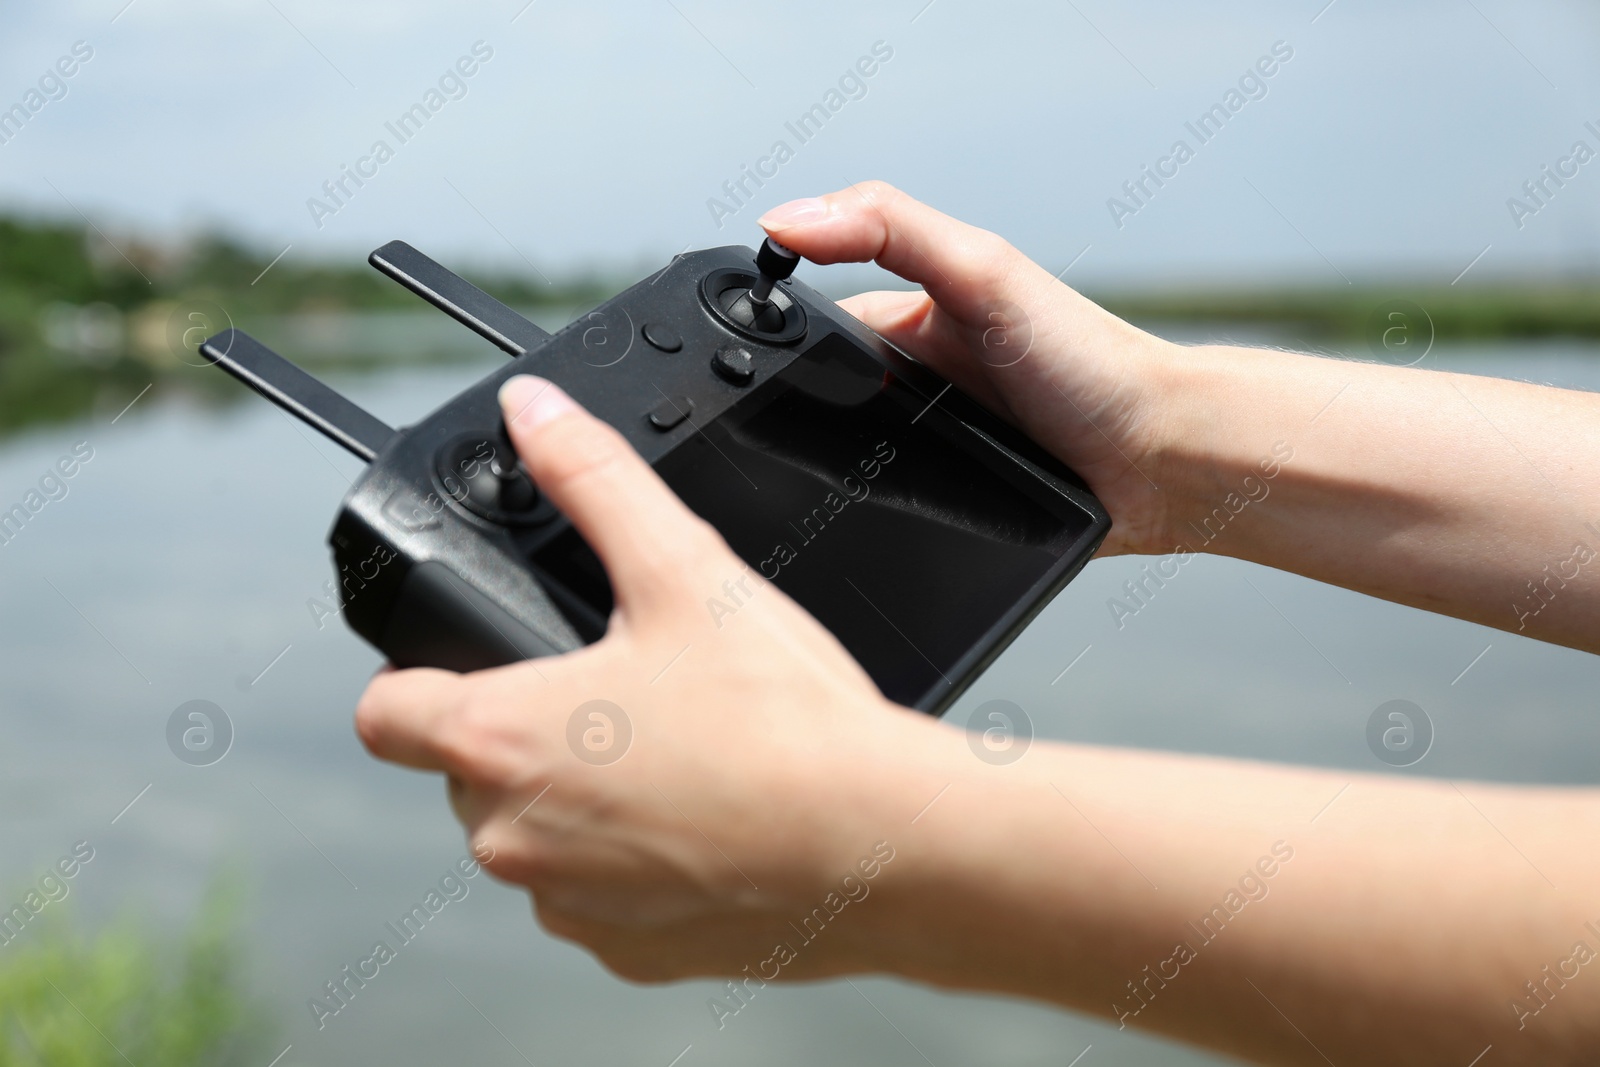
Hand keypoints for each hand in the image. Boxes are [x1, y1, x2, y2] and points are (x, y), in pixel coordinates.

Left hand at [354, 376, 947, 981]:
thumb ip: (594, 480)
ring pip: (541, 837)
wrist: (879, 845)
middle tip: (623, 695)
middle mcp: (512, 837)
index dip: (416, 676)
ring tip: (682, 757)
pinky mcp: (631, 952)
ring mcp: (569, 906)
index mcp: (500, 740)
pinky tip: (711, 822)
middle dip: (530, 732)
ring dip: (584, 800)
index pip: (387, 711)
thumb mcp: (683, 571)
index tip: (473, 663)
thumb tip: (536, 415)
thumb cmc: (779, 721)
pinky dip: (637, 862)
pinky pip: (602, 900)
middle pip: (473, 771)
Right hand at [759, 182, 1176, 555]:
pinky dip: (866, 519)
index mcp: (912, 316)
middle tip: (787, 438)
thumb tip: (785, 217)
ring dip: (828, 477)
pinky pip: (881, 512)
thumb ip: (887, 228)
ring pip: (843, 464)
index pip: (812, 320)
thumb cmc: (1090, 362)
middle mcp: (915, 379)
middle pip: (819, 398)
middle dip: (797, 420)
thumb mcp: (983, 273)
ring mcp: (929, 444)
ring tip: (823, 487)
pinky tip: (864, 524)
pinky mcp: (946, 504)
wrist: (1161, 462)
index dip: (772, 333)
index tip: (736, 355)